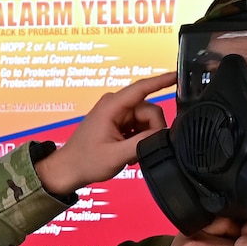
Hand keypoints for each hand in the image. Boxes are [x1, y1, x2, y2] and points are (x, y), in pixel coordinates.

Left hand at [34, 72, 175, 195]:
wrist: (68, 170)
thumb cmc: (86, 162)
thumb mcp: (117, 155)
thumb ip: (143, 143)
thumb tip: (163, 135)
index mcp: (112, 106)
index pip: (142, 88)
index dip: (162, 81)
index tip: (178, 75)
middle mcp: (116, 105)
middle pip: (150, 110)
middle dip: (152, 131)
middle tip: (140, 150)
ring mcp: (117, 113)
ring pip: (147, 120)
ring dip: (145, 137)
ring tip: (131, 154)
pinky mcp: (118, 122)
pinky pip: (139, 126)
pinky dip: (139, 139)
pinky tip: (130, 151)